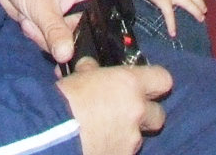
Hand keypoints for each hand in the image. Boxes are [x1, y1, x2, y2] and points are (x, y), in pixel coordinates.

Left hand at [0, 0, 92, 64]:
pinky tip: (28, 21)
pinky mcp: (53, 28)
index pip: (99, 29)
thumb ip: (56, 32)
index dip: (88, 44)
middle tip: (38, 23)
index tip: (69, 51)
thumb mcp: (43, 6)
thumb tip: (66, 56)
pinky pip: (50, 43)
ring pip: (62, 46)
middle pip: (79, 42)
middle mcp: (82, 12)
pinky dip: (37, 36)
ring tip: (30, 18)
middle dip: (55, 39)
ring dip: (41, 36)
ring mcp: (67, 21)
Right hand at [56, 63, 171, 154]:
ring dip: (126, 134)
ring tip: (103, 132)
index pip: (163, 79)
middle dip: (145, 115)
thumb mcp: (76, 76)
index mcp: (129, 84)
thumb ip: (91, 71)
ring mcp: (132, 139)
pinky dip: (113, 148)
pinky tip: (97, 145)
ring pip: (139, 137)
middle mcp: (137, 111)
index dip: (155, 82)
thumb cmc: (63, 101)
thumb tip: (91, 68)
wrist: (52, 134)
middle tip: (125, 113)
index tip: (144, 85)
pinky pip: (124, 152)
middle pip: (158, 115)